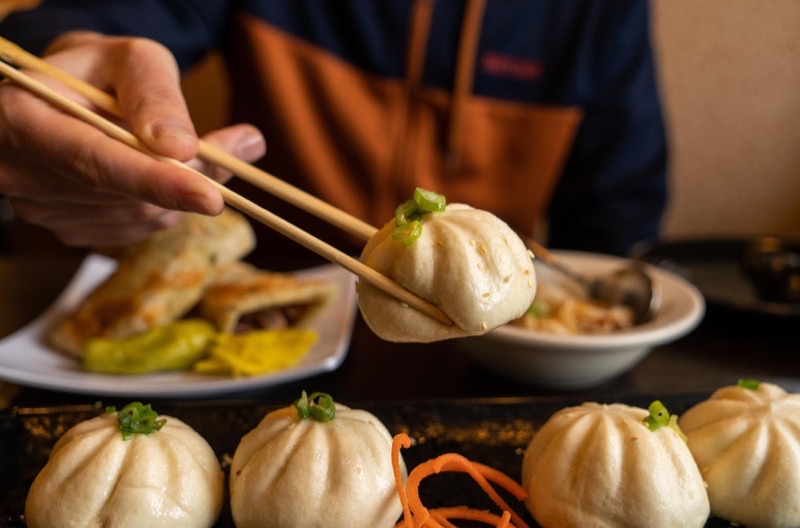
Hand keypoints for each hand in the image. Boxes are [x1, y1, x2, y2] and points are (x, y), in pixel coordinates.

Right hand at [0, 32, 265, 246]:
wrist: (68, 95)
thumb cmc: (101, 70)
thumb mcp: (131, 59)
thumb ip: (157, 96)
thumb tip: (184, 148)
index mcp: (25, 121)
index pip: (94, 163)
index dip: (155, 183)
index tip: (211, 196)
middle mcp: (23, 174)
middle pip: (125, 196)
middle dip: (192, 176)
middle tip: (241, 144)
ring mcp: (43, 210)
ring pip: (140, 218)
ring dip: (186, 189)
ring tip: (203, 149)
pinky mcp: (70, 229)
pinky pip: (140, 228)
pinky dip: (171, 203)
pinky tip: (171, 174)